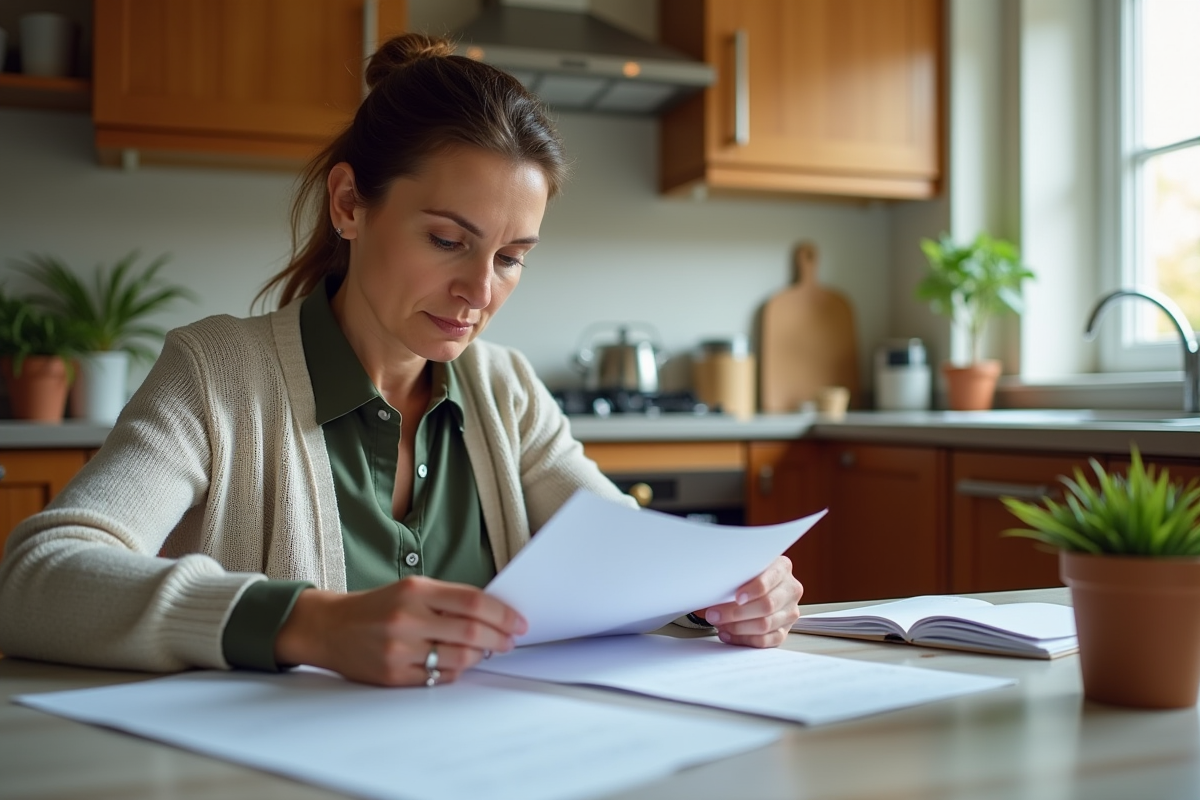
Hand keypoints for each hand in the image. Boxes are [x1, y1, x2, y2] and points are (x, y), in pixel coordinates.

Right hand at [274, 576, 526, 686]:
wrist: (329, 628)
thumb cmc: (376, 607)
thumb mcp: (411, 590)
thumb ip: (449, 600)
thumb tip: (494, 615)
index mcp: (414, 591)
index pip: (473, 602)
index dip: (503, 614)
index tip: (518, 622)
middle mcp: (406, 619)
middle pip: (471, 631)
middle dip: (499, 638)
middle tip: (510, 641)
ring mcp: (399, 650)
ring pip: (459, 658)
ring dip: (480, 656)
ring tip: (486, 651)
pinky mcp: (393, 676)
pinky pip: (439, 678)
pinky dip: (456, 671)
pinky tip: (458, 663)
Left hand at [700, 556, 802, 647]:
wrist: (754, 586)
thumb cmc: (745, 577)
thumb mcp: (741, 568)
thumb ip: (733, 575)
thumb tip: (711, 587)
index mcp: (782, 568)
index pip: (770, 579)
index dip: (753, 589)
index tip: (737, 597)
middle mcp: (790, 589)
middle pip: (767, 605)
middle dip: (736, 612)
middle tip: (715, 614)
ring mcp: (790, 612)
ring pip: (765, 625)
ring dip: (737, 627)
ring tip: (720, 623)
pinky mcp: (784, 631)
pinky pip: (765, 641)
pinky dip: (743, 639)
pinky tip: (728, 633)